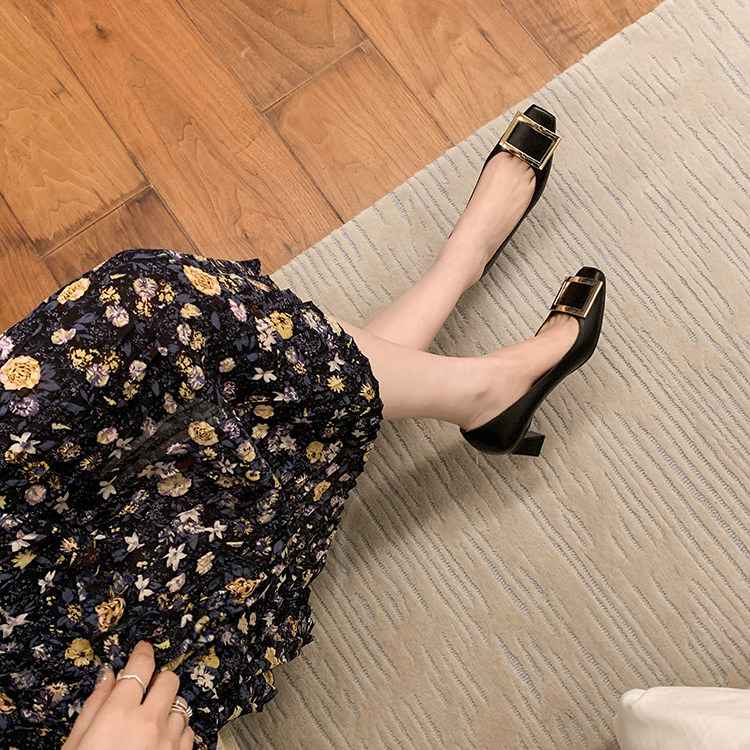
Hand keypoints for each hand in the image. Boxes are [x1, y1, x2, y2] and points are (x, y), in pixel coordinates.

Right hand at [62, 640, 193, 749]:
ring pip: (181, 706)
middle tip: (145, 691)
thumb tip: (108, 676)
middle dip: (159, 681)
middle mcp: (150, 722)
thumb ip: (95, 705)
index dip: (143, 653)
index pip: (141, 667)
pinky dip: (177, 732)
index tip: (142, 649)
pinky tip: (160, 742)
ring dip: (168, 709)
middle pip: (170, 680)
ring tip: (149, 724)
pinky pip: (188, 732)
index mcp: (120, 714)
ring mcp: (169, 741)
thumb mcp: (76, 743)